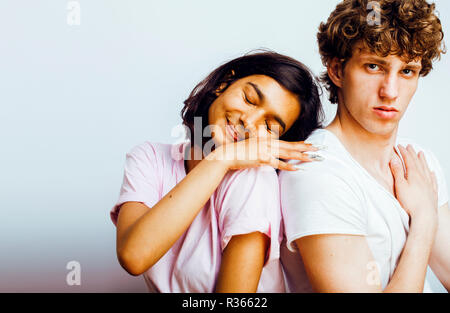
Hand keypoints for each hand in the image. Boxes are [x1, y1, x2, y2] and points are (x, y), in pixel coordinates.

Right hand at [206, 137, 321, 170]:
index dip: (300, 144)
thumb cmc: (238, 152)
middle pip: (291, 146)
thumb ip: (261, 149)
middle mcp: (268, 143)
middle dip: (306, 148)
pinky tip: (297, 168)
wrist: (227, 154)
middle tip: (320, 149)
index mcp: (267, 140)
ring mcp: (266, 150)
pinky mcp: (262, 159)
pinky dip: (288, 166)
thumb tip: (268, 155)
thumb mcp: (252, 147)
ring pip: (288, 153)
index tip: (311, 144)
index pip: (287, 142)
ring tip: (314, 158)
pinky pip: (278, 164)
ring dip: (302, 156)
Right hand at [389, 145, 437, 223]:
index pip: (409, 160)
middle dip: (413, 153)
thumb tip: (394, 160)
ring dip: (423, 161)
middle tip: (410, 146)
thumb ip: (397, 172)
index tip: (400, 146)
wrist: (424, 216)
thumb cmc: (411, 202)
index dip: (404, 152)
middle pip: (418, 162)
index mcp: (414, 175)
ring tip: (421, 154)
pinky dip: (432, 174)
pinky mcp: (433, 193)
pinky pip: (433, 180)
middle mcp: (423, 178)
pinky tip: (431, 172)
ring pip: (426, 169)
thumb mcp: (400, 186)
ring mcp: (429, 185)